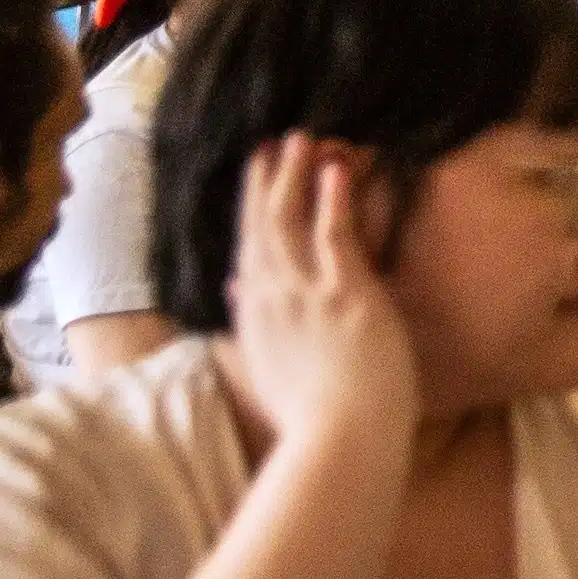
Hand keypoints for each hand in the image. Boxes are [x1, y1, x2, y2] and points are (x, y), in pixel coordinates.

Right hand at [227, 136, 425, 456]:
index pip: (247, 252)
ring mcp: (305, 294)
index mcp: (254, 316)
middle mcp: (271, 298)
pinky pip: (333, 234)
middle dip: (265, 182)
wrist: (340, 440)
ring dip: (295, 176)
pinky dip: (332, 199)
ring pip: (291, 222)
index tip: (253, 179)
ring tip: (302, 138)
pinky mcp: (344, 295)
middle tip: (272, 143)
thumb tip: (233, 287)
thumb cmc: (314, 416)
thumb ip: (250, 321)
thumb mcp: (267, 364)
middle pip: (260, 227)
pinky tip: (336, 167)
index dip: (248, 212)